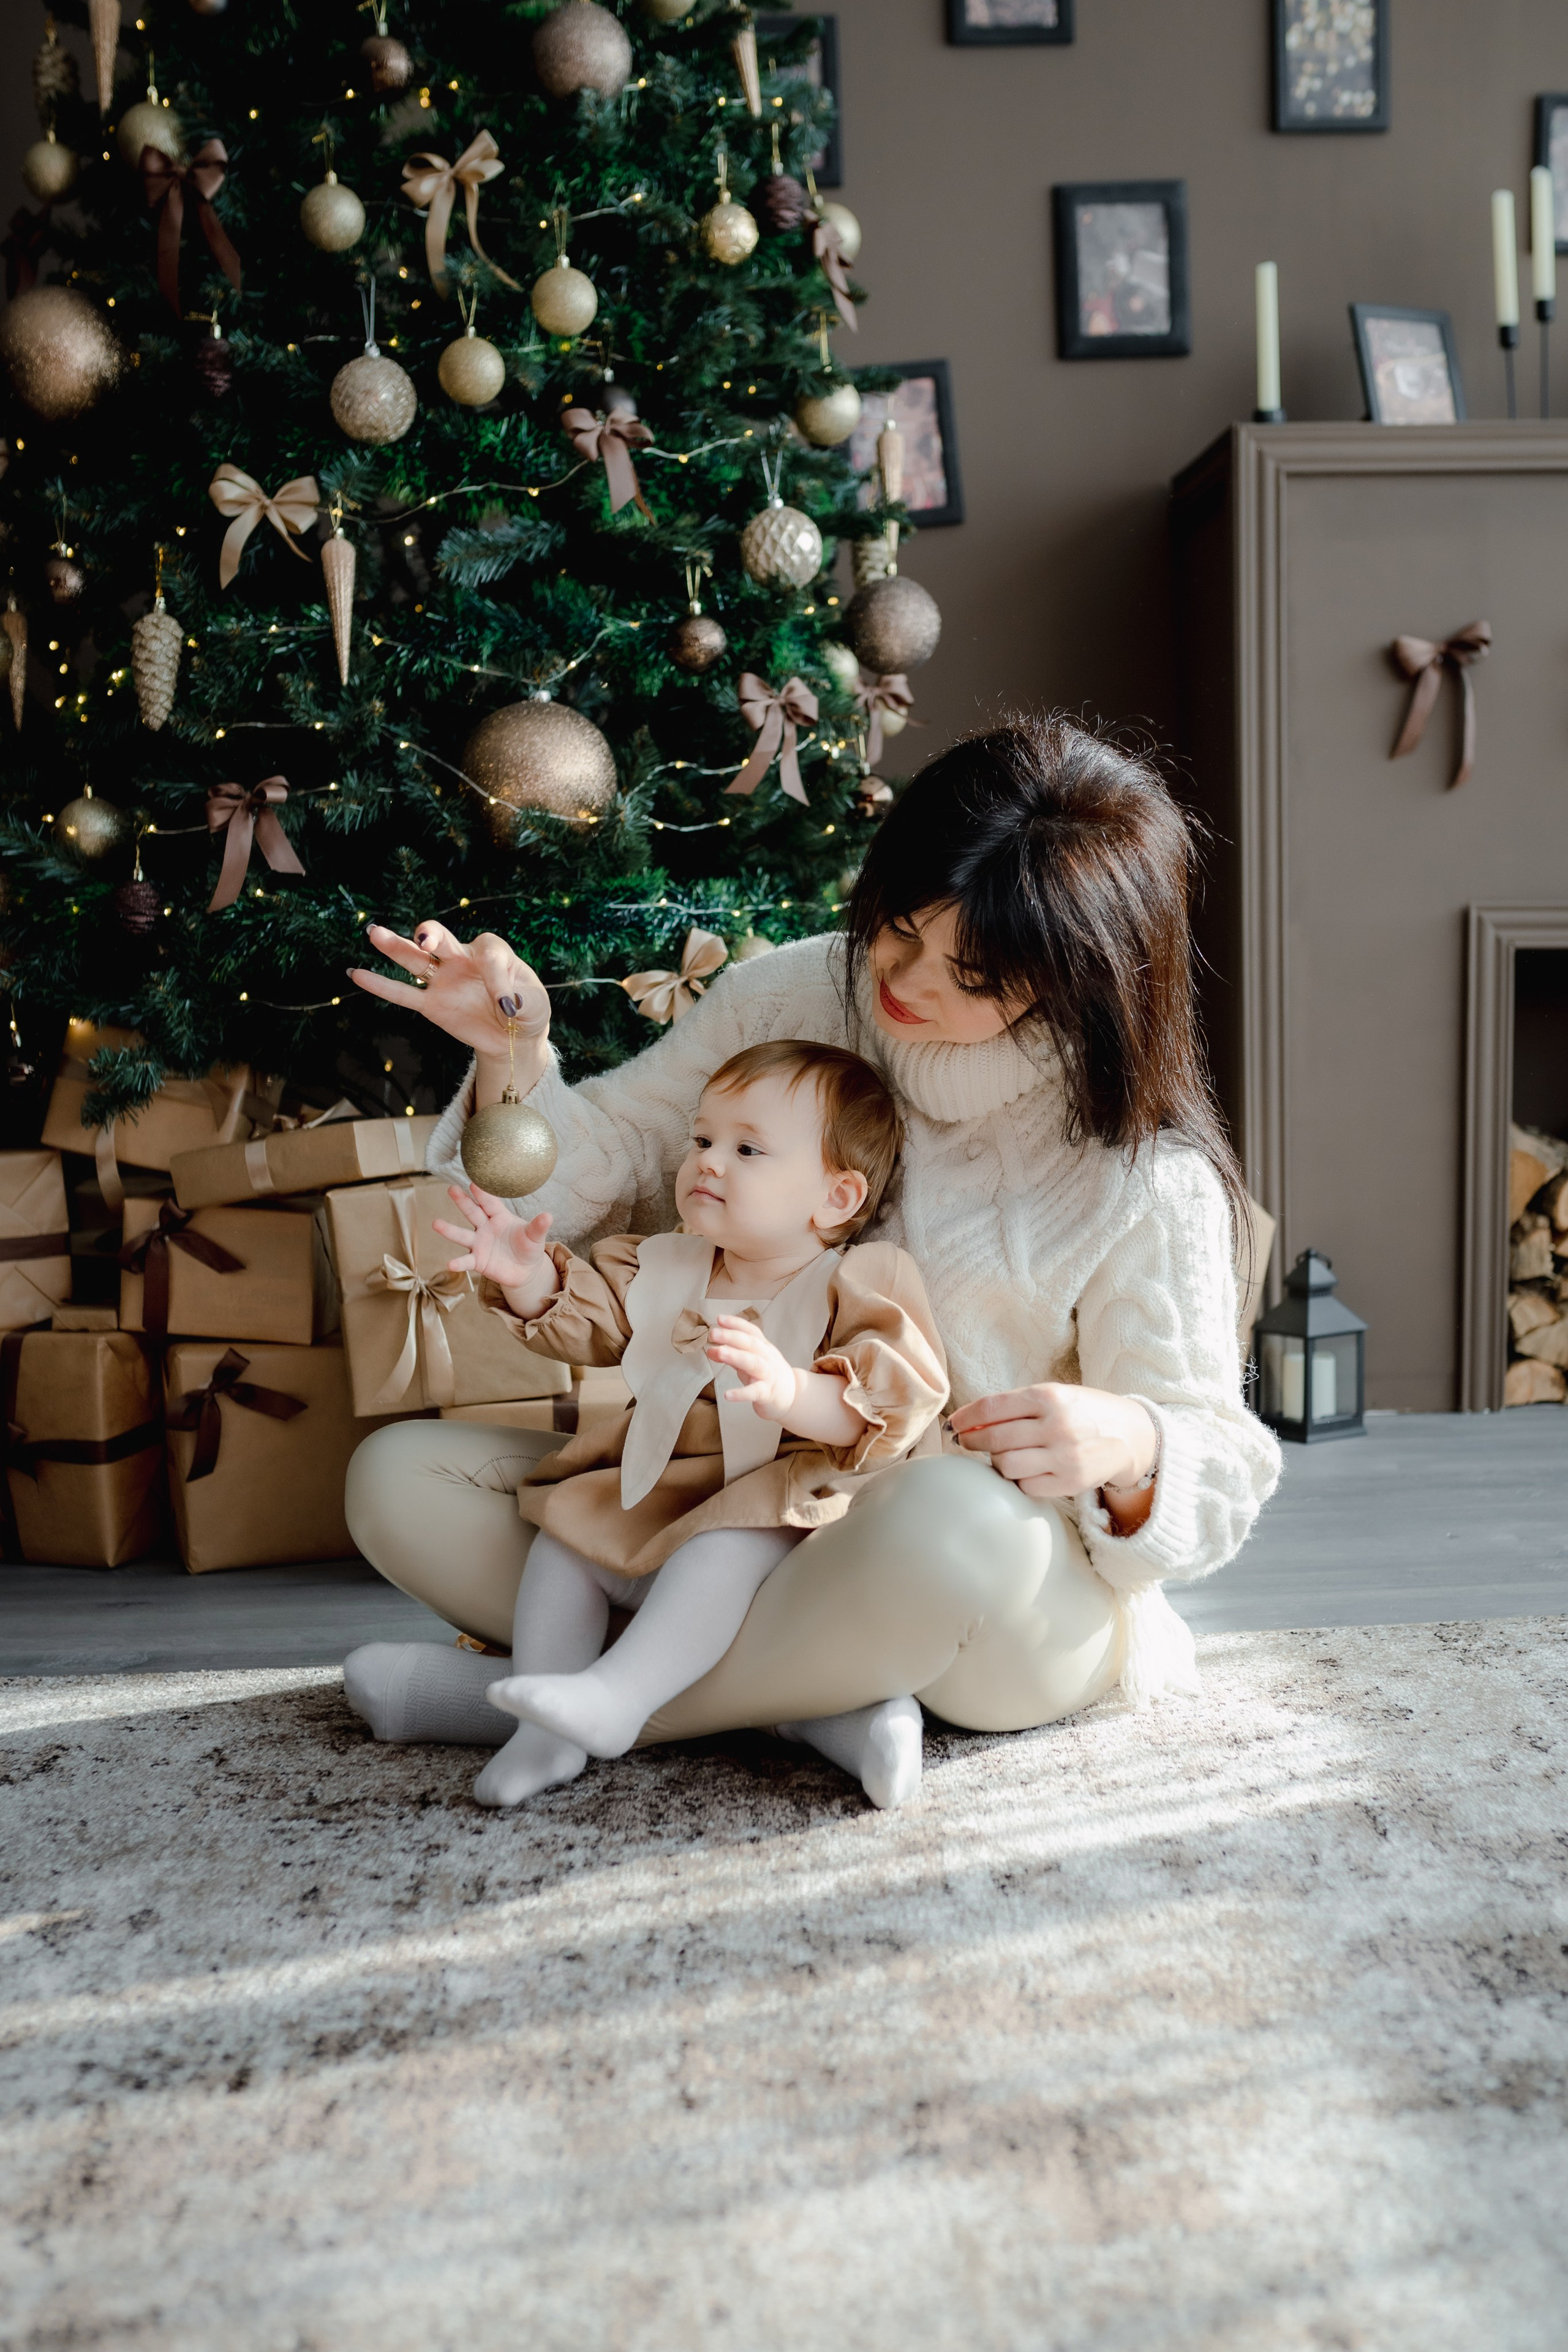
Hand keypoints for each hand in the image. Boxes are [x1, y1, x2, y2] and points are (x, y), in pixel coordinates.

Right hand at [348, 923, 550, 1063]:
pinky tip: (357, 974)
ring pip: (416, 959)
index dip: (498, 979)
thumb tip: (507, 1002)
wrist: (516, 1036)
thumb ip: (523, 998)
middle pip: (442, 939)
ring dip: (397, 946)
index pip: (488, 954)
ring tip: (375, 933)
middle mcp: (463, 959)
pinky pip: (404, 994)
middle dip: (433, 934)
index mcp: (493, 952)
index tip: (510, 1006)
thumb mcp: (536, 1004)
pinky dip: (381, 985)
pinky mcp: (432, 1005)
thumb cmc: (528, 1010)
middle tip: (426, 937)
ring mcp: (444, 980)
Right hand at [433, 1185, 552, 1290]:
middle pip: (472, 1212)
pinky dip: (458, 1263)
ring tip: (436, 1223)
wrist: (526, 1270)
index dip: (483, 1193)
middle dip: (463, 1201)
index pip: (490, 1202)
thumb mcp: (535, 1236)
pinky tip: (449, 1264)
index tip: (474, 1182)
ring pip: (462, 1235)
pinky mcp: (478, 1261)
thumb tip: (548, 1216)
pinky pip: (466, 1261)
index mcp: (499, 1216)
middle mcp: (485, 1227)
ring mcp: (479, 1243)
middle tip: (451, 1189)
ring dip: (449, 1230)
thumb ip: (538, 1226)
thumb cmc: (528, 1247)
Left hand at [705, 1316, 800, 1423]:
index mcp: (764, 1347)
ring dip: (736, 1356)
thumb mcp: (750, 1363)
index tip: (719, 1318)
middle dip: (731, 1336)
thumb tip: (710, 1349)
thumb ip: (732, 1355)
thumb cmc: (768, 1375)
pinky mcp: (767, 1393)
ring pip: (753, 1363)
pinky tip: (727, 1395)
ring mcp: (768, 1375)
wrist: (792, 1395)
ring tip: (719, 1352)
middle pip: (750, 1344)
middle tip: (713, 1333)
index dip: (736, 1324)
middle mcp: (767, 1358)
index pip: (751, 1332)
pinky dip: (741, 1393)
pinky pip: (754, 1392)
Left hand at [948, 1382, 1156, 1500]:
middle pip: (994, 1439)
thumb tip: (966, 1422)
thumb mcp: (1054, 1395)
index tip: (953, 1424)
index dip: (965, 1417)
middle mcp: (1057, 1425)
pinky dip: (1019, 1479)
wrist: (1130, 1435)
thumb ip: (1014, 1406)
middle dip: (971, 1441)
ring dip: (997, 1461)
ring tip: (1004, 1454)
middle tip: (965, 1441)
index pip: (992, 1408)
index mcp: (1049, 1396)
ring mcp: (1064, 1457)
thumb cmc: (1083, 1412)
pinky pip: (1025, 1485)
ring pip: (1006, 1465)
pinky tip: (1026, 1469)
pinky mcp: (1070, 1483)